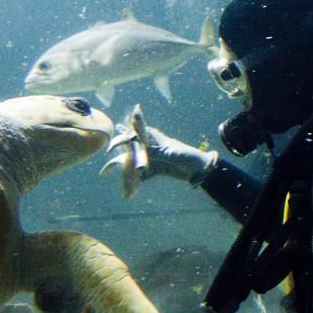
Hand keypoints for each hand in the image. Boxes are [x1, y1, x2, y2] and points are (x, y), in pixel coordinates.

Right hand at [101, 104, 218, 198]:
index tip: (119, 128)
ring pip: (139, 160)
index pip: (142, 131)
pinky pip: (146, 173)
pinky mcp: (159, 169)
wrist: (201, 170)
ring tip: (114, 167)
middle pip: (137, 146)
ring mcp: (156, 158)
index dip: (131, 129)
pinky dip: (139, 178)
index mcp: (158, 139)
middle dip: (126, 147)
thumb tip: (141, 152)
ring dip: (130, 165)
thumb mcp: (171, 154)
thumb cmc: (188, 156)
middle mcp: (155, 147)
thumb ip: (156, 152)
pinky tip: (132, 184)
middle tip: (111, 147)